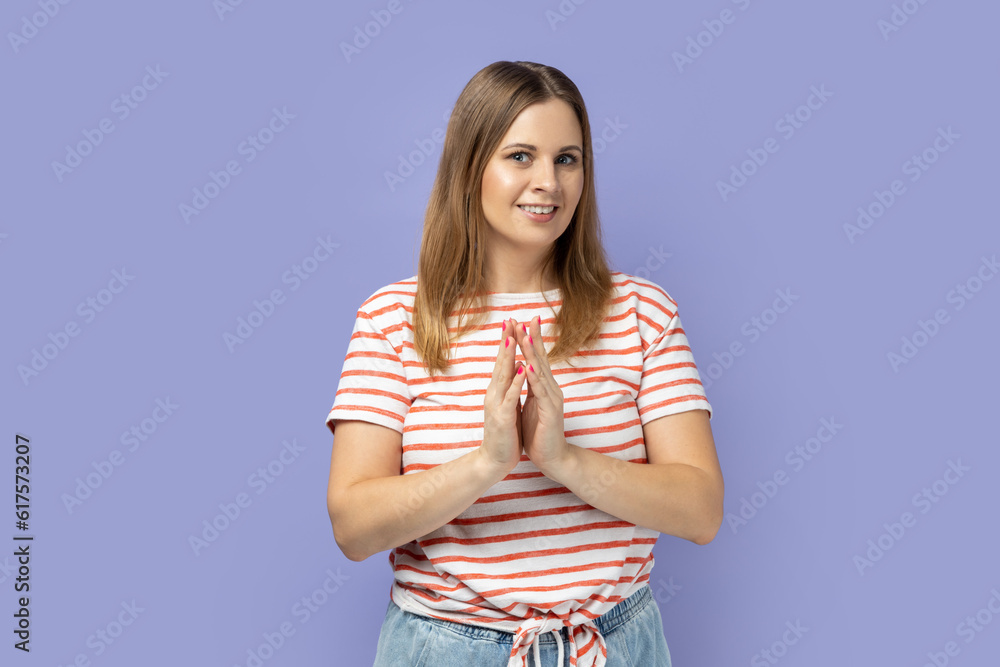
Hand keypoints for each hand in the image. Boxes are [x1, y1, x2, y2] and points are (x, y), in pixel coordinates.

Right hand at [480, 318, 527, 472]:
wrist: (494, 460)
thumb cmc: (504, 433)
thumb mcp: (508, 405)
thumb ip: (510, 387)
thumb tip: (516, 366)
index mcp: (498, 391)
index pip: (503, 362)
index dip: (508, 342)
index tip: (512, 322)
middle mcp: (494, 394)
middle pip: (501, 363)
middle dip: (506, 341)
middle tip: (509, 320)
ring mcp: (497, 405)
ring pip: (503, 376)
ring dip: (508, 357)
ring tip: (513, 337)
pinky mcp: (502, 418)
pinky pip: (510, 397)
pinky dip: (515, 383)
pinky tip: (520, 370)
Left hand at [514, 315, 570, 475]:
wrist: (552, 457)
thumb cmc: (540, 432)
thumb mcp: (532, 405)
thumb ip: (530, 387)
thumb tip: (524, 368)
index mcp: (544, 387)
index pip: (536, 359)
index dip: (530, 340)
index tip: (521, 321)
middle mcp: (551, 389)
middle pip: (541, 359)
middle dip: (533, 338)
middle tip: (527, 318)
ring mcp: (552, 399)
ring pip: (541, 372)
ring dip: (533, 354)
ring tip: (526, 336)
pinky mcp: (551, 411)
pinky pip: (540, 392)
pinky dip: (534, 378)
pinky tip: (528, 367)